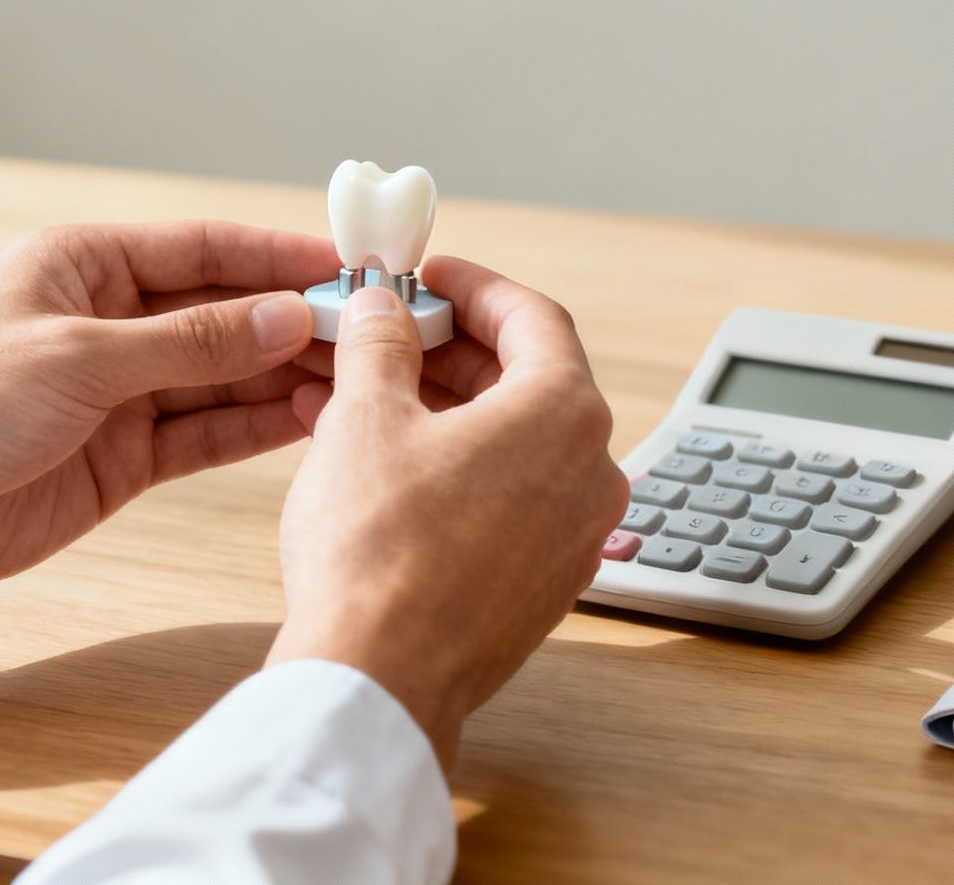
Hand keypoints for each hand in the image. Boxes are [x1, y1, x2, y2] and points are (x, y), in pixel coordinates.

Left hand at [0, 221, 337, 639]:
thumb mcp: (79, 359)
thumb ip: (188, 342)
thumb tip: (284, 318)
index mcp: (84, 265)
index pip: (205, 247)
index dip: (281, 254)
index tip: (356, 261)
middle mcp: (109, 322)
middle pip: (225, 312)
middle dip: (297, 319)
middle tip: (382, 327)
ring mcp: (119, 392)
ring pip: (225, 375)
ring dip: (288, 376)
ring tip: (365, 376)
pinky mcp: (123, 457)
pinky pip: (206, 431)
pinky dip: (257, 426)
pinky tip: (315, 418)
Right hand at [266, 258, 627, 767]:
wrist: (378, 678)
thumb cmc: (378, 549)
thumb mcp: (366, 416)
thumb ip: (382, 343)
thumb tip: (384, 307)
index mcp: (566, 415)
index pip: (534, 318)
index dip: (475, 287)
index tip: (430, 276)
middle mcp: (591, 474)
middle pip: (527, 381)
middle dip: (451, 350)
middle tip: (388, 334)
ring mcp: (573, 538)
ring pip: (513, 445)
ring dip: (443, 411)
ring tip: (363, 397)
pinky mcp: (542, 586)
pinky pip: (506, 501)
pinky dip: (454, 468)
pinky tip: (382, 464)